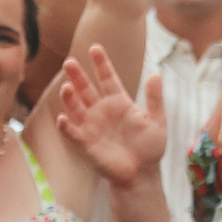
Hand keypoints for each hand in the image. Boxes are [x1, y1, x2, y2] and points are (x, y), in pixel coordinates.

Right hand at [53, 45, 167, 189]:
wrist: (142, 174)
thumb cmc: (150, 148)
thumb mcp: (157, 121)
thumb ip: (155, 98)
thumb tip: (156, 73)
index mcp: (119, 103)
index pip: (108, 79)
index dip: (102, 64)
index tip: (95, 47)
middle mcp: (102, 111)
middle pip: (87, 89)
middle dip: (78, 75)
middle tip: (70, 61)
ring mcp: (92, 126)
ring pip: (76, 107)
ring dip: (70, 98)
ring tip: (68, 87)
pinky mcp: (86, 143)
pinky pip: (72, 132)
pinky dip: (66, 125)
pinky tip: (64, 117)